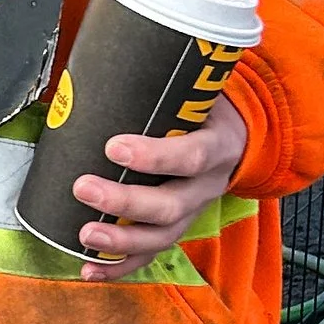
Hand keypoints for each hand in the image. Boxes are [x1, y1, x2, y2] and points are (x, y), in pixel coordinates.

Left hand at [71, 94, 248, 279]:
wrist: (241, 139)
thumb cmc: (203, 108)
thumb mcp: (196, 89)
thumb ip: (155, 79)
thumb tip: (90, 53)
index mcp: (215, 146)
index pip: (190, 156)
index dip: (153, 156)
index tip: (113, 145)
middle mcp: (205, 187)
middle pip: (169, 206)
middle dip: (124, 202)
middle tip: (83, 186)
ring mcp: (192, 213)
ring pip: (160, 238)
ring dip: (119, 241)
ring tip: (83, 234)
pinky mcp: (175, 229)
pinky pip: (149, 255)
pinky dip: (118, 266)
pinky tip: (87, 269)